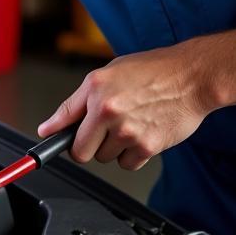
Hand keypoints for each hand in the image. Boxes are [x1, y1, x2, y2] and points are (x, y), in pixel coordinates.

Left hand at [37, 28, 235, 168]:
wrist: (192, 77)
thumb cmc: (152, 71)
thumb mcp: (106, 75)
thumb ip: (75, 103)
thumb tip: (49, 127)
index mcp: (97, 92)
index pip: (66, 126)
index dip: (58, 141)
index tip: (43, 152)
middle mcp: (110, 112)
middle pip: (83, 152)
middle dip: (89, 146)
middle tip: (102, 131)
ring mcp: (129, 132)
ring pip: (106, 158)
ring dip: (113, 148)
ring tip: (129, 123)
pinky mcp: (148, 147)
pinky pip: (128, 164)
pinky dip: (133, 154)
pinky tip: (142, 131)